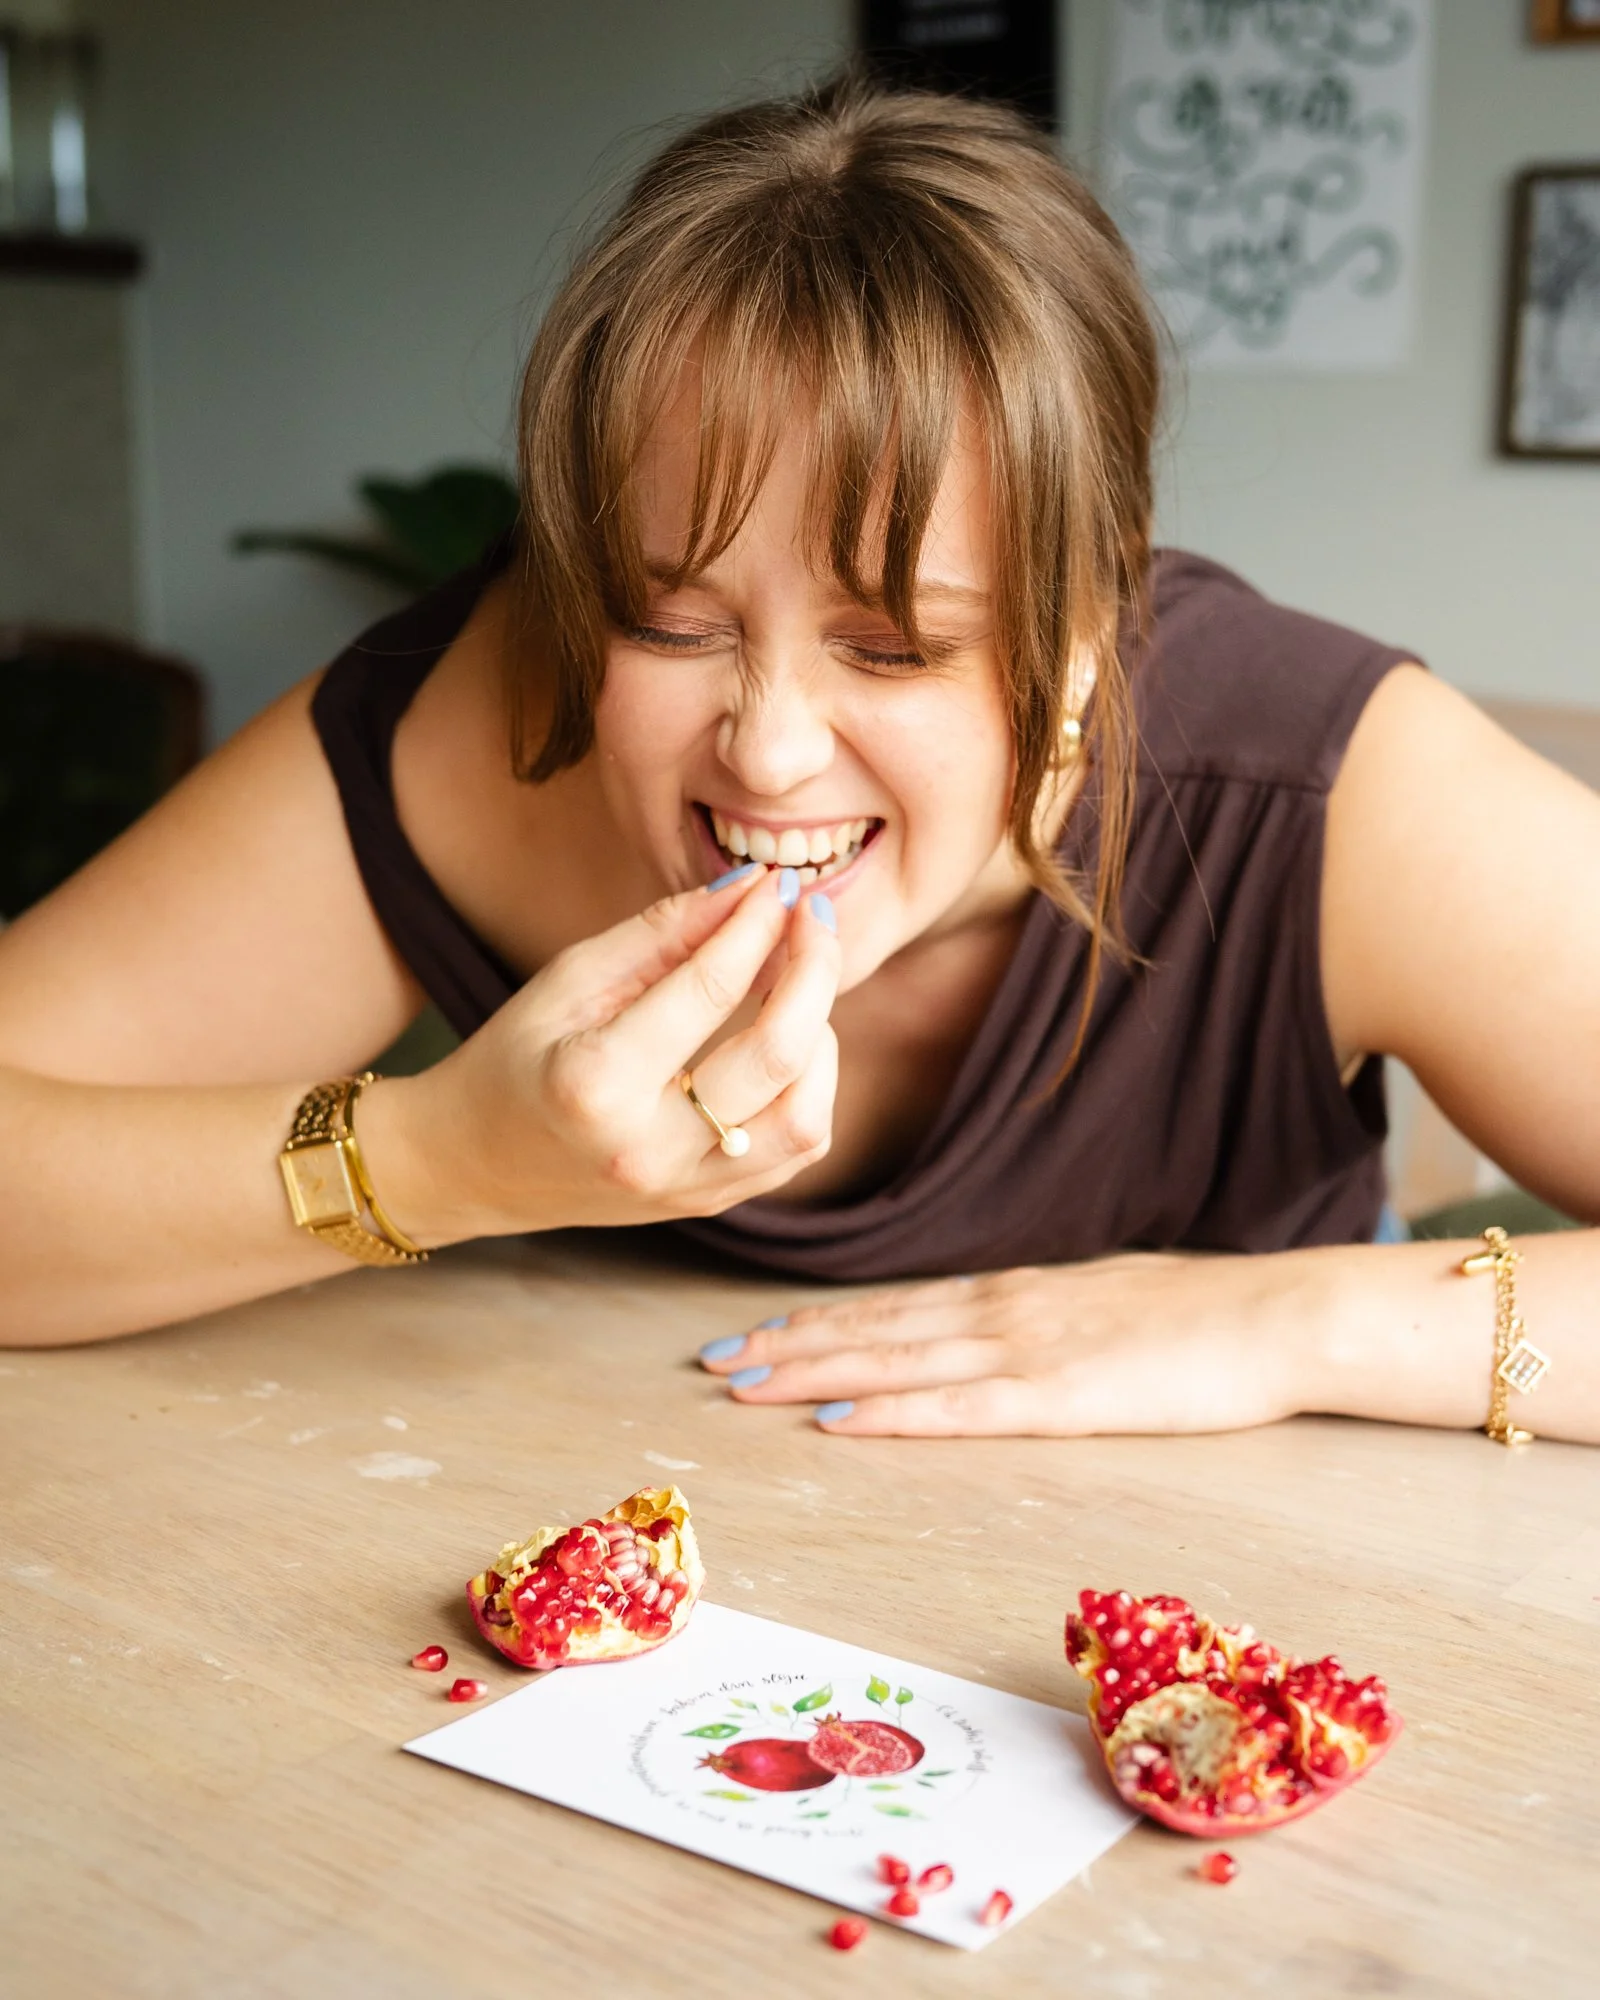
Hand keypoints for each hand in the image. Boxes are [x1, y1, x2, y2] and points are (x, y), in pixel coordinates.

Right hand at [368, 865, 840, 1241]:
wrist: (470, 1163)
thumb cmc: (513, 1057)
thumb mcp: (568, 980)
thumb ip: (662, 932)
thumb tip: (748, 888)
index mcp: (595, 1083)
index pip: (709, 988)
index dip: (755, 924)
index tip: (776, 884)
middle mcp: (648, 1148)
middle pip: (778, 1056)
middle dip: (813, 971)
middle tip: (810, 918)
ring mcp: (683, 1189)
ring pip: (806, 1119)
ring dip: (821, 1040)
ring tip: (800, 990)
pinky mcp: (706, 1203)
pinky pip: (795, 1152)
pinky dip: (810, 1089)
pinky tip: (790, 1044)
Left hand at [699, 1253, 1323, 1435]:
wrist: (1275, 1315)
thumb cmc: (1200, 1318)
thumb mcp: (1099, 1303)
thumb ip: (1037, 1319)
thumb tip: (988, 1335)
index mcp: (1011, 1292)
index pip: (891, 1307)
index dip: (816, 1323)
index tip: (753, 1333)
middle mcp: (1001, 1311)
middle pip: (872, 1329)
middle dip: (787, 1346)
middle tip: (712, 1361)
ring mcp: (1027, 1350)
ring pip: (894, 1361)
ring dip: (811, 1372)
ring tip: (743, 1382)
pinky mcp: (1061, 1396)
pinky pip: (958, 1408)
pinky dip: (891, 1412)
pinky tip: (839, 1420)